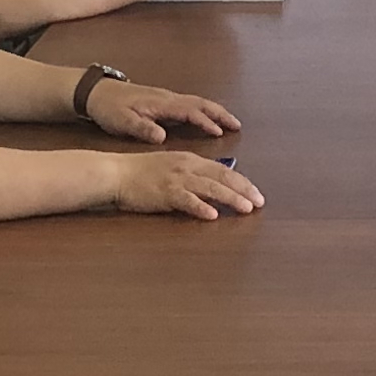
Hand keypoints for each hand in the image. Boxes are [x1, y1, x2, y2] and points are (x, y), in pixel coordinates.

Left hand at [85, 79, 243, 142]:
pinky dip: (205, 111)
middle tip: (237, 125)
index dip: (205, 121)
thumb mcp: (122, 121)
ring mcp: (167, 98)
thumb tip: (162, 136)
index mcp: (161, 103)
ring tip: (231, 123)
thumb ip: (142, 128)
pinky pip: (190, 104)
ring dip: (216, 111)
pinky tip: (209, 120)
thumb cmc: (109, 108)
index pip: (189, 111)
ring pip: (197, 102)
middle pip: (200, 103)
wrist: (95, 92)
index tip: (219, 132)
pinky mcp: (164, 101)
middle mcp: (168, 98)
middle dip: (220, 113)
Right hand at [114, 149, 266, 217]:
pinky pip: (186, 200)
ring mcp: (176, 179)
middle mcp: (186, 167)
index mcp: (189, 160)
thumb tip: (213, 183)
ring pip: (210, 188)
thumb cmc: (140, 173)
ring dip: (231, 198)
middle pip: (222, 177)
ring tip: (246, 208)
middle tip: (260, 202)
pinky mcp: (164, 193)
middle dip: (244, 190)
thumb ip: (192, 173)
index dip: (242, 182)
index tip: (256, 193)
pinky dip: (201, 207)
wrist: (115, 173)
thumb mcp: (171, 167)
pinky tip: (213, 215)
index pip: (222, 170)